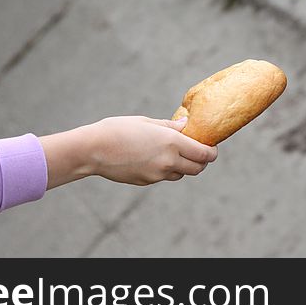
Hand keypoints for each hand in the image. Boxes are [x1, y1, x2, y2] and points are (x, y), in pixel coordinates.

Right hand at [40, 116, 217, 188]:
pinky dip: (165, 170)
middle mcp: (168, 161)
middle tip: (196, 150)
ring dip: (183, 166)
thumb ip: (170, 127)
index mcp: (172, 143)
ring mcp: (157, 175)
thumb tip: (186, 127)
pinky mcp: (146, 182)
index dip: (212, 152)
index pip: (204, 154)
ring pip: (180, 174)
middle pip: (197, 168)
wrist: (93, 150)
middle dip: (201, 161)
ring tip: (173, 152)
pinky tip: (153, 158)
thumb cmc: (118, 129)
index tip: (211, 147)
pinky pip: (163, 177)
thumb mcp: (147, 122)